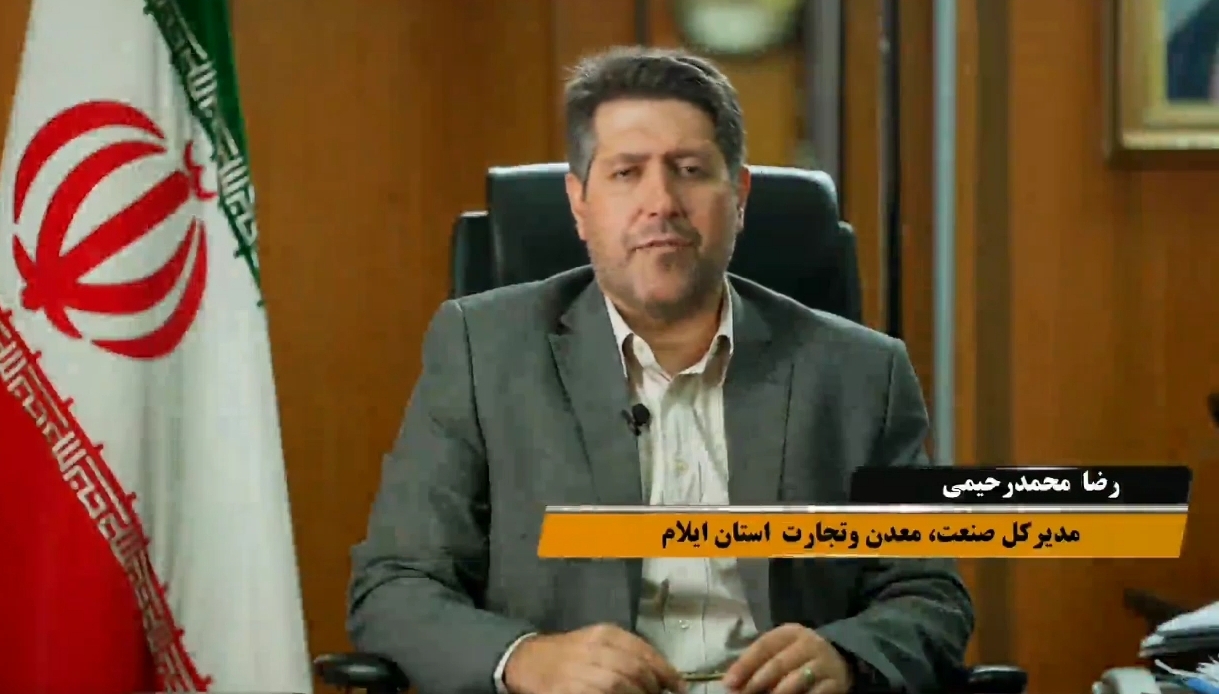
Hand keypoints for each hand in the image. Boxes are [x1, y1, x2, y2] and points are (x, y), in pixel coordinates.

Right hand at [504, 624, 687, 693]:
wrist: (528, 660)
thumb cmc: (570, 652)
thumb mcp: (599, 642)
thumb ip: (628, 654)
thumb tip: (662, 676)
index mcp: (607, 634)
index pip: (646, 653)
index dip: (667, 672)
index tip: (679, 688)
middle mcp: (597, 649)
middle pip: (638, 671)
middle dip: (653, 688)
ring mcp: (584, 670)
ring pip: (622, 686)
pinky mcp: (573, 690)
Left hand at [723, 624, 852, 693]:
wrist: (839, 660)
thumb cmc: (798, 656)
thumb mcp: (780, 650)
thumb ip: (757, 663)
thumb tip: (731, 683)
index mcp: (789, 633)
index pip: (763, 646)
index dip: (744, 665)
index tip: (728, 683)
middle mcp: (808, 644)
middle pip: (778, 664)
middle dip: (757, 683)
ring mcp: (823, 664)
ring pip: (795, 681)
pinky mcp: (835, 683)